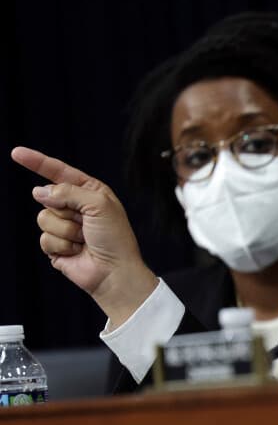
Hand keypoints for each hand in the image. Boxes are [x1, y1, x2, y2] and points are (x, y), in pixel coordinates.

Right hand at [10, 146, 157, 326]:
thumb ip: (68, 191)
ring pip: (43, 218)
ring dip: (66, 230)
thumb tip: (40, 191)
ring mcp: (64, 226)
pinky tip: (77, 251)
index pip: (59, 172)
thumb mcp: (99, 204)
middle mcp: (75, 206)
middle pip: (48, 197)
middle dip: (66, 211)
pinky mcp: (55, 245)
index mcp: (90, 191)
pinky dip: (61, 245)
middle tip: (87, 224)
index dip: (37, 162)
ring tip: (83, 239)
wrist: (114, 271)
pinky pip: (44, 238)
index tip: (16, 153)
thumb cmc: (115, 237)